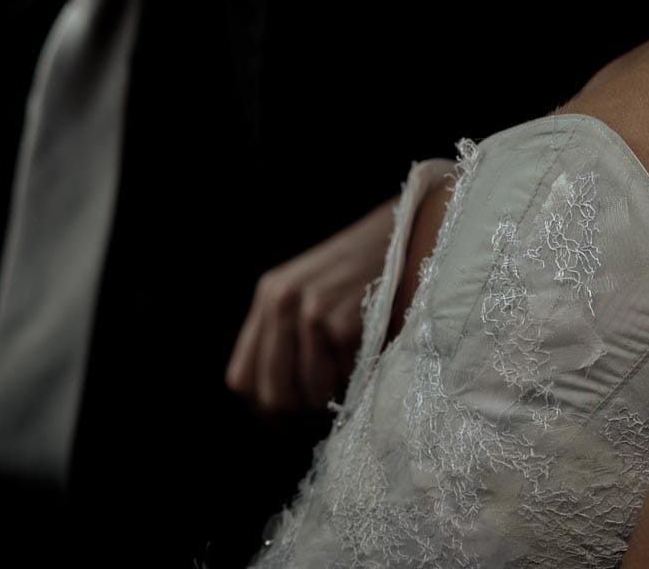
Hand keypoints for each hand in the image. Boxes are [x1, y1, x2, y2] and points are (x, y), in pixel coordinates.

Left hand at [225, 161, 449, 414]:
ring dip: (334, 396)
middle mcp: (281, 302)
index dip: (268, 407)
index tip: (295, 416)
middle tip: (328, 408)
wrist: (407, 232)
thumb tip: (278, 405)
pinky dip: (358, 379)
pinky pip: (342, 379)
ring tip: (353, 375)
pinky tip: (370, 355)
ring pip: (308, 392)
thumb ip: (288, 336)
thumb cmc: (365, 273)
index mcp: (270, 297)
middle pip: (272, 394)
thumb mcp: (313, 292)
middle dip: (301, 412)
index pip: (242, 380)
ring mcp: (309, 311)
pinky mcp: (339, 321)